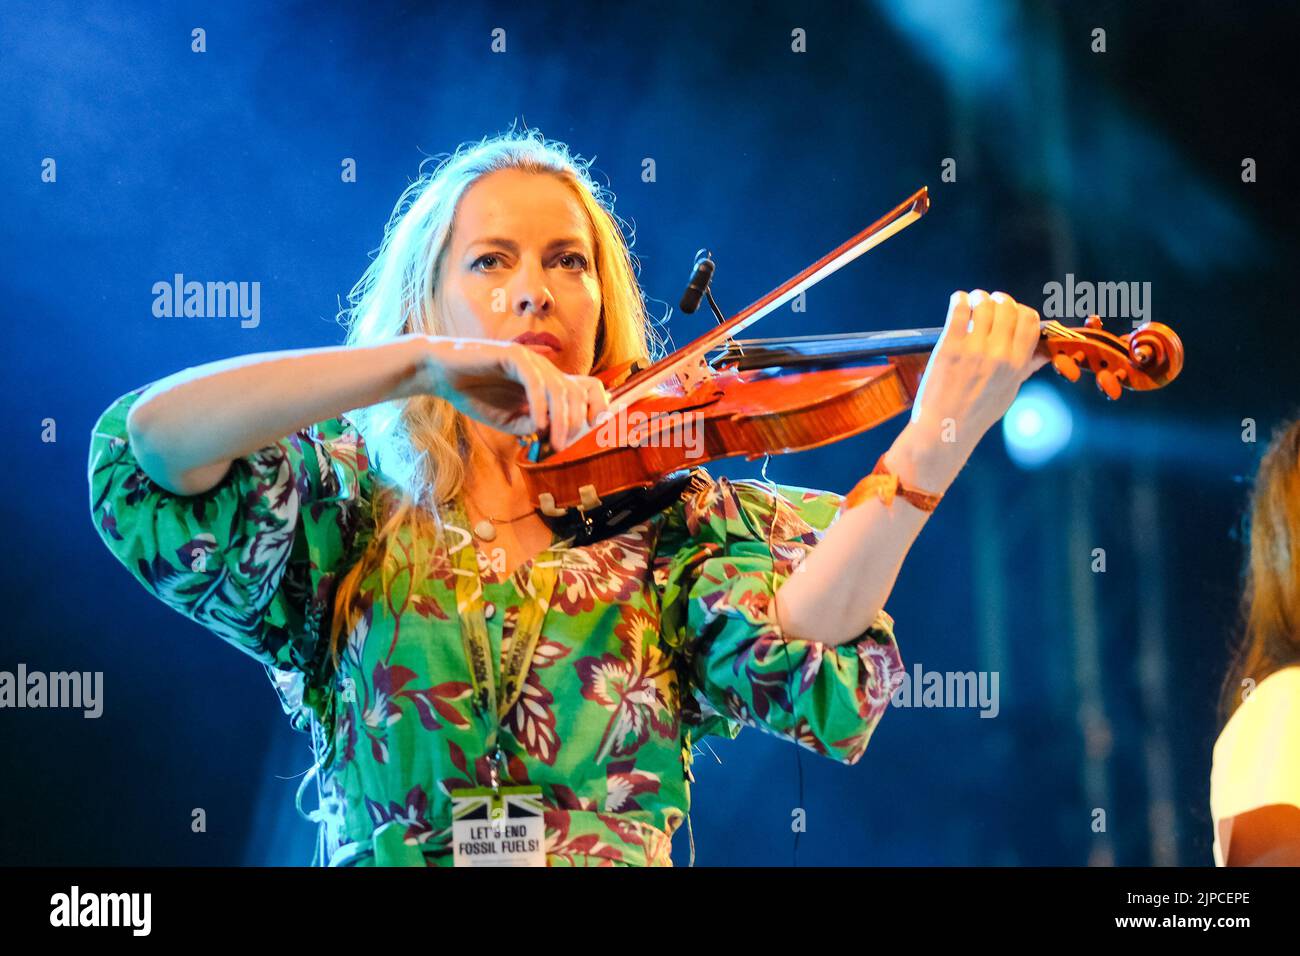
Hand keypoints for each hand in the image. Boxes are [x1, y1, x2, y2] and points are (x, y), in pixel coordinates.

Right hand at [412, 336, 611, 450]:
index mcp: (547, 382)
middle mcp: (544, 368)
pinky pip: (536, 381)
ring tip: (554, 444)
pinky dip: (540, 406)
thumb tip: (556, 435)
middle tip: (561, 448)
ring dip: (560, 420)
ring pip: (559, 389)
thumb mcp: (510, 420)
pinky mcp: (513, 355)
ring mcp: (530, 360)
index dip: (597, 406)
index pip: (587, 388)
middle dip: (574, 423)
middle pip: (576, 392)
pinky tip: (537, 425)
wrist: (442, 374)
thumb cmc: (476, 395)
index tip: (594, 430)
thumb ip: (534, 426)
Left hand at [907, 289, 1048, 463]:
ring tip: (972, 301)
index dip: (1021, 311)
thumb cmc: (977, 413)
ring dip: (979, 297)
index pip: (1030, 321)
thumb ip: (1026, 367)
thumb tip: (1045, 352)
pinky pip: (959, 310)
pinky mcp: (950, 347)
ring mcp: (974, 349)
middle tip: (989, 303)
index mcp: (1016, 364)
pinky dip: (959, 299)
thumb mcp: (1009, 391)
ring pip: (984, 304)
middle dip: (1000, 300)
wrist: (945, 429)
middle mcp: (999, 354)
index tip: (1010, 313)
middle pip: (1008, 307)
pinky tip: (958, 302)